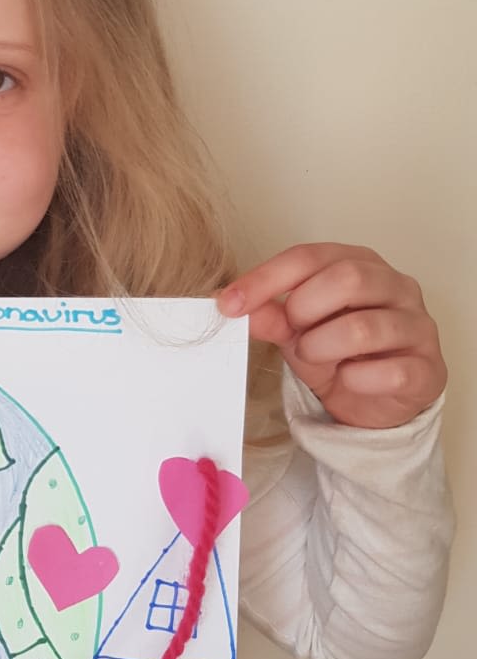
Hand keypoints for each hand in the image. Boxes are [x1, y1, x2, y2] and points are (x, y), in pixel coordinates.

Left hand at [217, 243, 445, 428]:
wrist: (373, 401)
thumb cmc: (338, 353)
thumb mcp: (295, 331)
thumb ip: (270, 315)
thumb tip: (235, 305)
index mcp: (360, 263)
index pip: (309, 256)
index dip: (265, 279)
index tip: (229, 304)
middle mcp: (396, 286)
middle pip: (347, 278)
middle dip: (304, 310)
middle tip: (292, 335)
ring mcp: (418, 325)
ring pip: (365, 327)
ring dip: (323, 347)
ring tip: (314, 357)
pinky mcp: (428, 368)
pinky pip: (389, 371)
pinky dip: (355, 379)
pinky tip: (348, 379)